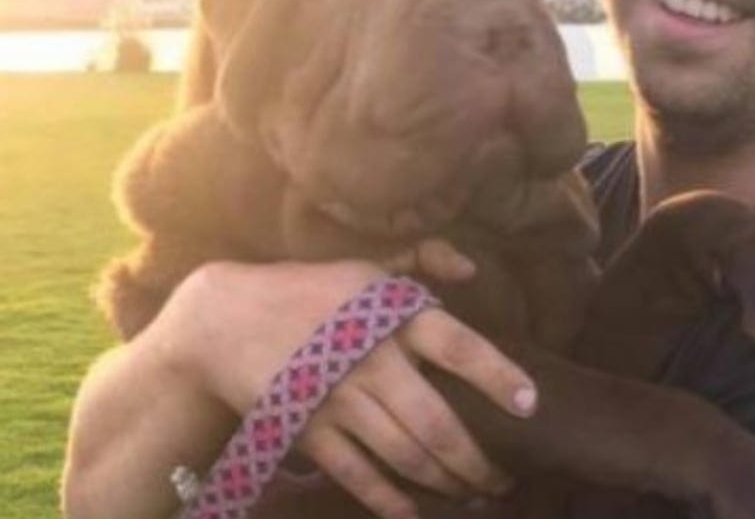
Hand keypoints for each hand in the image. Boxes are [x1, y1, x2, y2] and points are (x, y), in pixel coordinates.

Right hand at [154, 246, 535, 518]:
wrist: (225, 318)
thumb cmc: (310, 291)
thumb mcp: (367, 266)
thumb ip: (424, 261)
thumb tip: (472, 269)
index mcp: (392, 315)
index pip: (458, 346)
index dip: (498, 376)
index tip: (529, 405)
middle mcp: (370, 360)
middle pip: (436, 423)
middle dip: (476, 461)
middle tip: (503, 480)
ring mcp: (337, 400)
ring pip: (403, 456)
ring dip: (444, 483)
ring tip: (472, 494)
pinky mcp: (308, 431)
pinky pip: (357, 475)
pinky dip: (389, 501)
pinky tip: (414, 513)